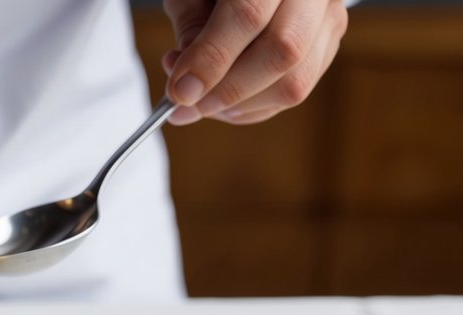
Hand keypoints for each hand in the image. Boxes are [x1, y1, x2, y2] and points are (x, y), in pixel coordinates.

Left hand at [161, 0, 348, 124]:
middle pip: (283, 51)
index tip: (179, 91)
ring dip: (239, 106)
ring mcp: (328, 15)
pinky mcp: (329, 42)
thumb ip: (191, 26)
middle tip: (185, 104)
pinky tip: (223, 97)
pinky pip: (295, 91)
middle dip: (227, 90)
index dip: (212, 60)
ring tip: (200, 99)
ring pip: (295, 82)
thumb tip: (191, 84)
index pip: (249, 14)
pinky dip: (253, 106)